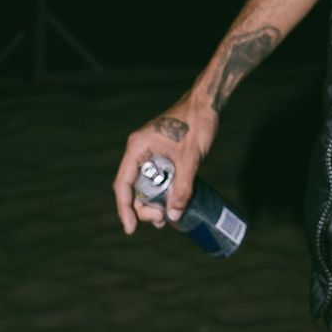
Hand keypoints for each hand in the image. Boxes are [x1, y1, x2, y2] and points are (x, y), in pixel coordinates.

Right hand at [112, 90, 217, 233]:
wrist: (208, 102)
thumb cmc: (196, 123)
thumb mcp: (189, 159)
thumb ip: (182, 188)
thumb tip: (174, 215)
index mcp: (138, 148)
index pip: (123, 184)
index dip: (124, 209)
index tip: (130, 229)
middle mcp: (139, 150)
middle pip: (133, 187)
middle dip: (144, 207)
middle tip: (162, 219)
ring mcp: (150, 151)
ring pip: (145, 183)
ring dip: (153, 201)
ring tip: (167, 217)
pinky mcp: (161, 152)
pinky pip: (156, 176)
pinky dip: (161, 191)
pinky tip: (171, 203)